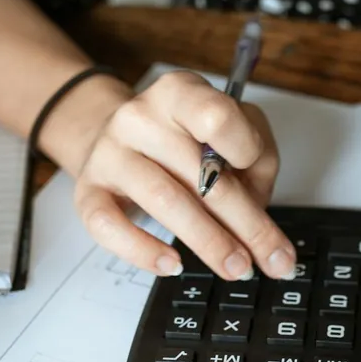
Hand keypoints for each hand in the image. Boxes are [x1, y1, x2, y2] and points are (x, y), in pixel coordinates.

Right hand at [71, 70, 296, 280]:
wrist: (117, 142)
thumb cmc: (183, 143)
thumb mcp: (230, 133)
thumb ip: (256, 159)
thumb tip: (257, 209)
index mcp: (181, 94)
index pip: (216, 115)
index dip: (243, 147)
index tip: (254, 172)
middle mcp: (141, 118)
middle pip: (201, 174)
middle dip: (245, 224)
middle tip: (272, 259)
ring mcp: (110, 154)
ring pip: (164, 201)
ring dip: (208, 242)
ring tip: (235, 267)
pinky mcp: (88, 191)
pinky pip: (109, 225)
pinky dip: (143, 251)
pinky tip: (172, 264)